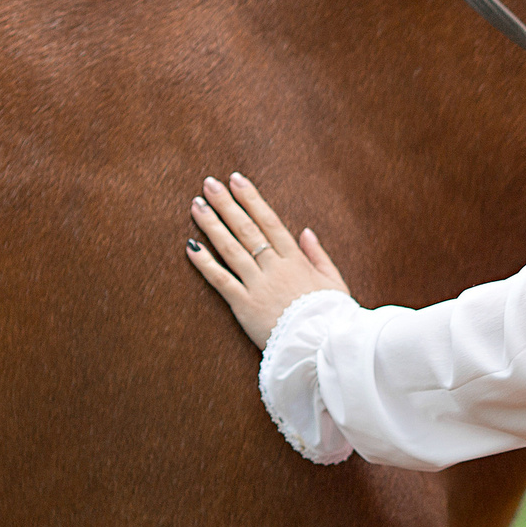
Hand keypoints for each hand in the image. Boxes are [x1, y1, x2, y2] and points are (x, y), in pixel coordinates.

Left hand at [185, 173, 350, 346]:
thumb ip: (319, 255)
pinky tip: (190, 246)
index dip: (251, 199)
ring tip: (196, 205)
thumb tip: (306, 231)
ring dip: (212, 225)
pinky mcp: (245, 306)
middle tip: (208, 184)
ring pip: (231, 249)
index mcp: (296, 259)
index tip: (236, 180)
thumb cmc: (332, 315)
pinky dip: (205, 263)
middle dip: (226, 204)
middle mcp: (274, 267)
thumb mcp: (334, 281)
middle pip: (246, 229)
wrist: (324, 346)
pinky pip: (221, 281)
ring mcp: (258, 285)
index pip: (269, 221)